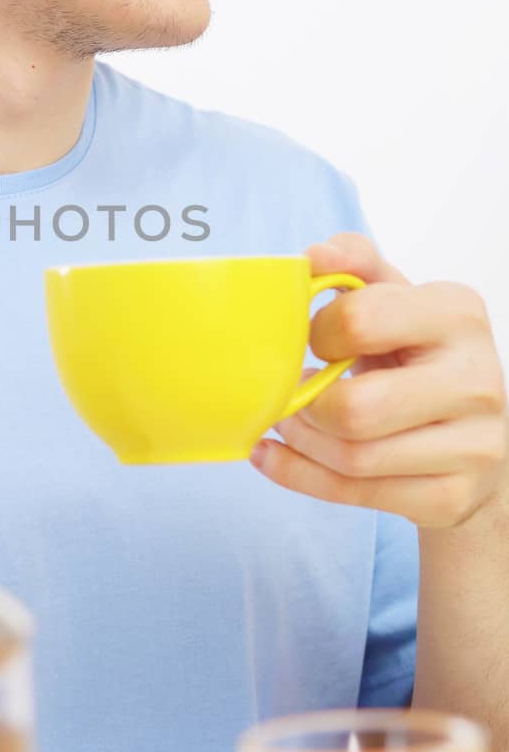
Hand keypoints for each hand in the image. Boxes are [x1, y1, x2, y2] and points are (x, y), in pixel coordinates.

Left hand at [249, 233, 508, 529]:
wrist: (470, 434)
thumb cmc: (417, 357)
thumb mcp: (395, 301)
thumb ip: (355, 267)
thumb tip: (314, 255)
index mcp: (458, 313)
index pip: (360, 320)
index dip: (317, 332)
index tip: (313, 340)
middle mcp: (477, 379)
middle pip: (355, 408)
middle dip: (305, 404)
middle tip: (292, 392)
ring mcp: (474, 445)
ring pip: (352, 458)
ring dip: (301, 440)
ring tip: (288, 421)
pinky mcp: (453, 496)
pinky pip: (356, 494)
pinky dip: (300, 475)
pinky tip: (275, 455)